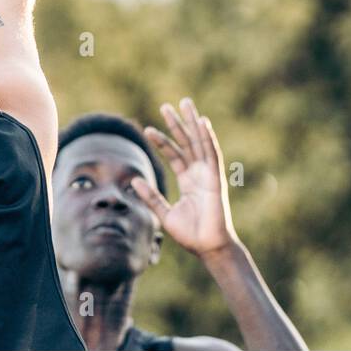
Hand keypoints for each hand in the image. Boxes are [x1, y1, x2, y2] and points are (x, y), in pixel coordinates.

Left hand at [132, 98, 238, 257]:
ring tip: (185, 103)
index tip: (148, 128)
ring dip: (192, 122)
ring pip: (199, 142)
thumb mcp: (165, 213)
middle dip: (177, 124)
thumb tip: (134, 181)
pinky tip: (202, 122)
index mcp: (188, 181)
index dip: (162, 141)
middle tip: (166, 105)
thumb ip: (151, 197)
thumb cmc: (190, 234)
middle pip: (186, 142)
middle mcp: (199, 173)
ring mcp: (208, 174)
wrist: (208, 247)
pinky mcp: (215, 178)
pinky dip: (208, 137)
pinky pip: (212, 153)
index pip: (174, 154)